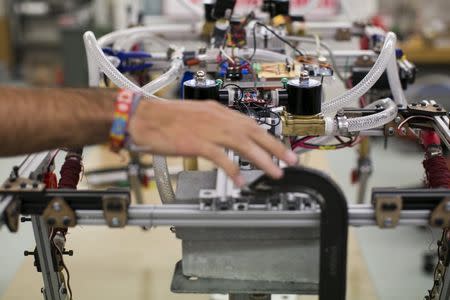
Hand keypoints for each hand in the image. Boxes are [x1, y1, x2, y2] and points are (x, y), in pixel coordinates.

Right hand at [128, 99, 297, 185]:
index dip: (267, 136)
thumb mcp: (195, 115)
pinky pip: (222, 159)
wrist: (143, 116)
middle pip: (254, 132)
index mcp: (217, 111)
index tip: (278, 146)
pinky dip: (234, 170)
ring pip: (244, 145)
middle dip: (275, 147)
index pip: (250, 123)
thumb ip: (213, 124)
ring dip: (263, 159)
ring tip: (276, 173)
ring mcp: (209, 130)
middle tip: (290, 160)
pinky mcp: (198, 143)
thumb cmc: (164, 117)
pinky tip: (241, 181)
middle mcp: (218, 118)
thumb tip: (226, 136)